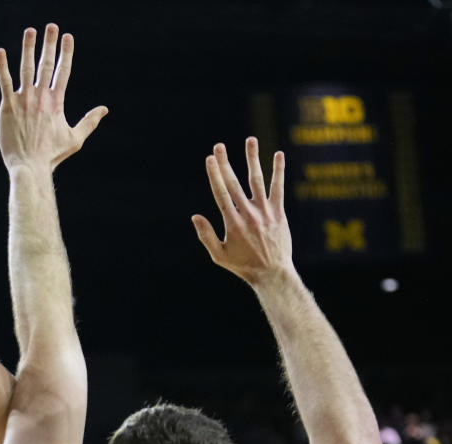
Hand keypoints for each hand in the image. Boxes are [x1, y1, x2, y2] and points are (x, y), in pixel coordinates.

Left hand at [0, 24, 107, 171]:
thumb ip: (90, 121)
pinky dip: (2, 66)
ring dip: (28, 48)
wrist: (30, 166)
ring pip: (26, 68)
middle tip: (52, 26)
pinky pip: (4, 82)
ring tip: (30, 31)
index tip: (68, 36)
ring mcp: (23, 100)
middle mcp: (40, 97)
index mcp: (56, 102)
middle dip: (49, 44)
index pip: (63, 71)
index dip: (66, 53)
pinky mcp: (8, 107)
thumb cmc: (51, 156)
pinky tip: (0, 52)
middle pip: (46, 64)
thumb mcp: (75, 139)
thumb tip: (105, 109)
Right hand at [193, 137, 294, 286]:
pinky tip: (278, 155)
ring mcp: (265, 212)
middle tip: (219, 146)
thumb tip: (195, 216)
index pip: (220, 193)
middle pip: (234, 183)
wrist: (272, 273)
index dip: (214, 174)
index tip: (209, 159)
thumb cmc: (243, 266)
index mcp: (232, 223)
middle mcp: (248, 214)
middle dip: (225, 163)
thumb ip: (206, 236)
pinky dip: (278, 171)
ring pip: (257, 180)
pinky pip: (278, 188)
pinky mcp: (278, 213)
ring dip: (253, 159)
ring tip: (250, 140)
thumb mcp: (219, 256)